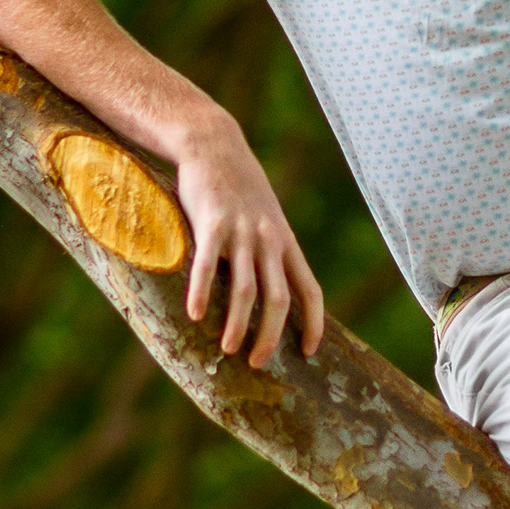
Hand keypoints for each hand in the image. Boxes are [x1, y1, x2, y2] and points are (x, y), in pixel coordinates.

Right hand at [173, 107, 324, 369]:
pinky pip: (208, 265)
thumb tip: (265, 290)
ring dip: (239, 324)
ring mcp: (242, 232)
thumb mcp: (264, 217)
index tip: (310, 351)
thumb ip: (267, 250)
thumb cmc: (237, 187)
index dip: (314, 323)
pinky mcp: (213, 223)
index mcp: (285, 242)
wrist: (214, 144)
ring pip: (246, 289)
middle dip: (271, 336)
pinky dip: (203, 292)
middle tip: (258, 363)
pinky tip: (195, 315)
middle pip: (279, 299)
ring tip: (228, 349)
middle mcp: (269, 240)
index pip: (310, 290)